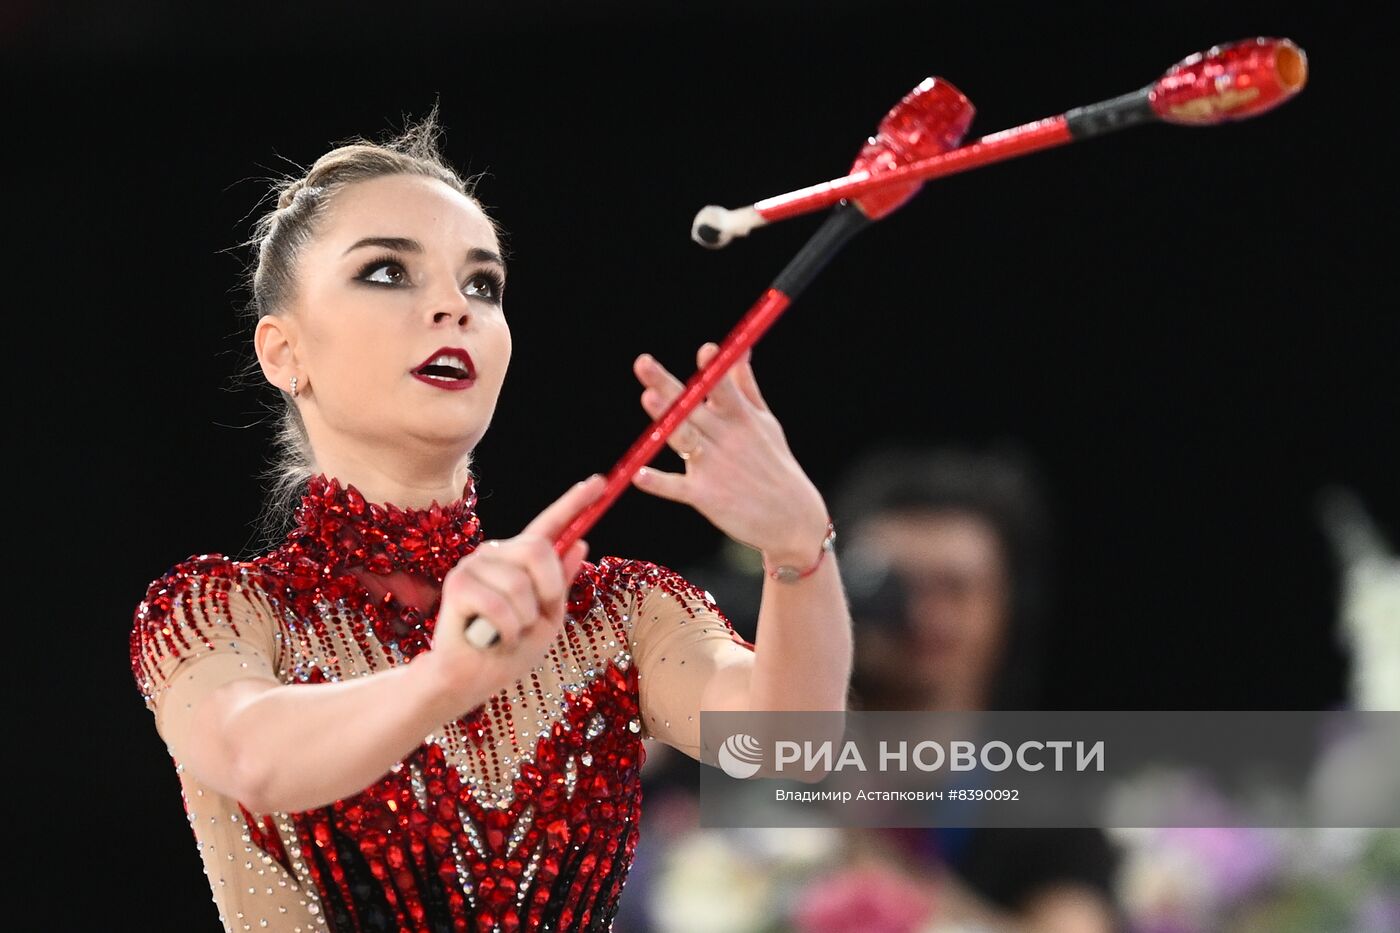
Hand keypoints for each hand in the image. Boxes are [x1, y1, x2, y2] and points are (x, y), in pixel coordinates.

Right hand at [426, 475, 604, 697]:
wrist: (470, 679)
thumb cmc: (509, 650)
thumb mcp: (547, 619)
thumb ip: (560, 584)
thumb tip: (581, 544)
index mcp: (518, 560)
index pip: (549, 525)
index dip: (574, 503)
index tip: (599, 483)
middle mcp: (494, 554)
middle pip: (539, 549)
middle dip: (548, 590)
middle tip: (534, 617)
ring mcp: (473, 566)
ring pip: (521, 585)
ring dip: (524, 621)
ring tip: (506, 632)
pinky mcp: (458, 585)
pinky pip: (502, 606)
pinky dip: (507, 631)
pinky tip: (492, 637)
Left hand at [631, 342, 829, 565]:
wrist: (791, 519)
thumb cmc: (775, 464)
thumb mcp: (766, 422)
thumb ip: (746, 386)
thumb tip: (739, 349)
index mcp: (741, 418)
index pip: (724, 386)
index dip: (714, 368)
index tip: (707, 350)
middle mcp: (726, 438)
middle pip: (691, 406)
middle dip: (666, 384)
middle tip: (642, 362)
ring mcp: (715, 467)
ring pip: (684, 439)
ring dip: (666, 420)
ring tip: (648, 399)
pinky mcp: (706, 496)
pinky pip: (677, 487)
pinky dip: (659, 483)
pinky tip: (639, 475)